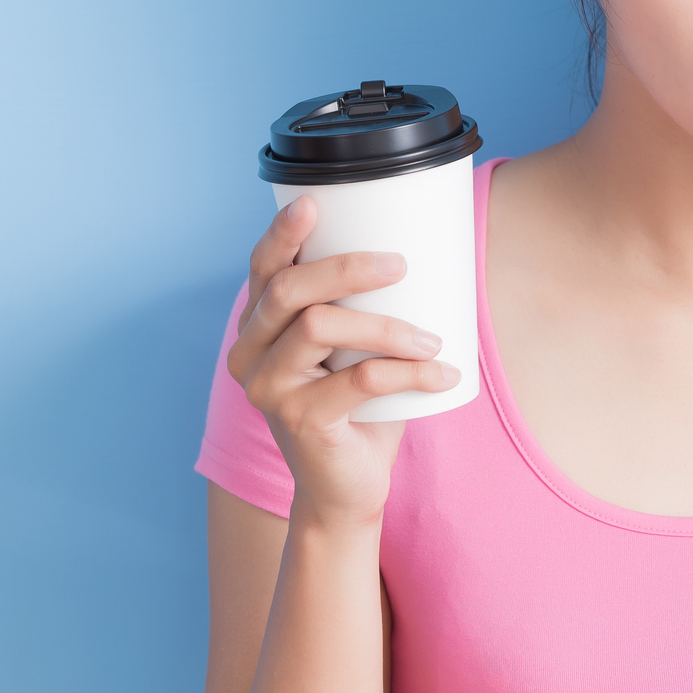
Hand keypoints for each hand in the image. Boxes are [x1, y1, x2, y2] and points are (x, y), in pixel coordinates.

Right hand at [227, 195, 460, 533]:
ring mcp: (268, 389)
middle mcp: (249, 355)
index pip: (262, 269)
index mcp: (257, 328)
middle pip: (289, 291)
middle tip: (401, 264)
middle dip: (346, 268)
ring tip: (433, 337)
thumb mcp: (352, 349)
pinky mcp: (298, 421)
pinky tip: (443, 373)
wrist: (345, 490)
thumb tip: (422, 248)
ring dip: (387, 325)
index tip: (314, 202)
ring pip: (320, 327)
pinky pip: (359, 379)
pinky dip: (408, 372)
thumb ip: (362, 307)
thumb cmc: (356, 409)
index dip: (283, 234)